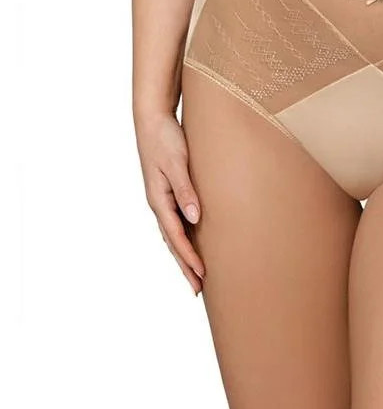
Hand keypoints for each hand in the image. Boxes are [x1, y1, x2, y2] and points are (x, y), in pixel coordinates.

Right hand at [135, 109, 205, 294]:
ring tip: (196, 274)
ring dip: (184, 254)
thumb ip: (186, 190)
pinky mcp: (168, 190)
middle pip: (173, 241)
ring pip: (174, 233)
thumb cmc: (165, 139)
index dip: (189, 256)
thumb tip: (195, 218)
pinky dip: (183, 236)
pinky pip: (176, 220)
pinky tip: (191, 242)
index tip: (202, 274)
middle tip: (198, 289)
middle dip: (185, 265)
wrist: (153, 119)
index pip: (175, 236)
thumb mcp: (176, 163)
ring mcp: (162, 198)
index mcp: (159, 199)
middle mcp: (159, 203)